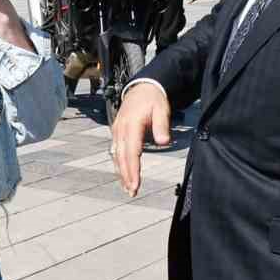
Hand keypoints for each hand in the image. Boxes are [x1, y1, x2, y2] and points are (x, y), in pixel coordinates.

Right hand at [111, 83, 170, 197]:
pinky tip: (123, 175)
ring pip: (116, 156)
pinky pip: (116, 151)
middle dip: (126, 175)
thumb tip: (164, 142)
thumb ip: (162, 125)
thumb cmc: (153, 99)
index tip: (135, 183)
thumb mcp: (161, 109)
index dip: (133, 169)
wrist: (142, 87)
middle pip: (122, 157)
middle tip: (132, 192)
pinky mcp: (117, 132)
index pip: (131, 151)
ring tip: (128, 189)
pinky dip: (119, 165)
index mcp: (131, 124)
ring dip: (121, 173)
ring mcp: (117, 130)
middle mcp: (121, 128)